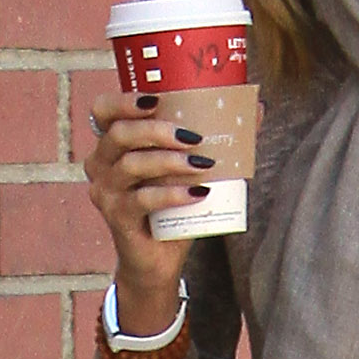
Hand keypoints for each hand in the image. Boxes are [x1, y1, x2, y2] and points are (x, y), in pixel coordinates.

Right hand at [83, 90, 210, 329]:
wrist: (158, 259)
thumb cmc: (172, 207)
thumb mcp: (190, 169)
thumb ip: (216, 137)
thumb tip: (258, 108)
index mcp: (113, 143)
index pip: (103, 110)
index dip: (125, 100)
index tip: (157, 99)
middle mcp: (100, 164)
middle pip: (120, 134)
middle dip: (158, 130)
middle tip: (193, 136)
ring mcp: (105, 191)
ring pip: (131, 165)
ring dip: (170, 161)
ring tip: (202, 163)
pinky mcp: (116, 217)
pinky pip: (143, 199)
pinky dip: (173, 194)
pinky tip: (198, 192)